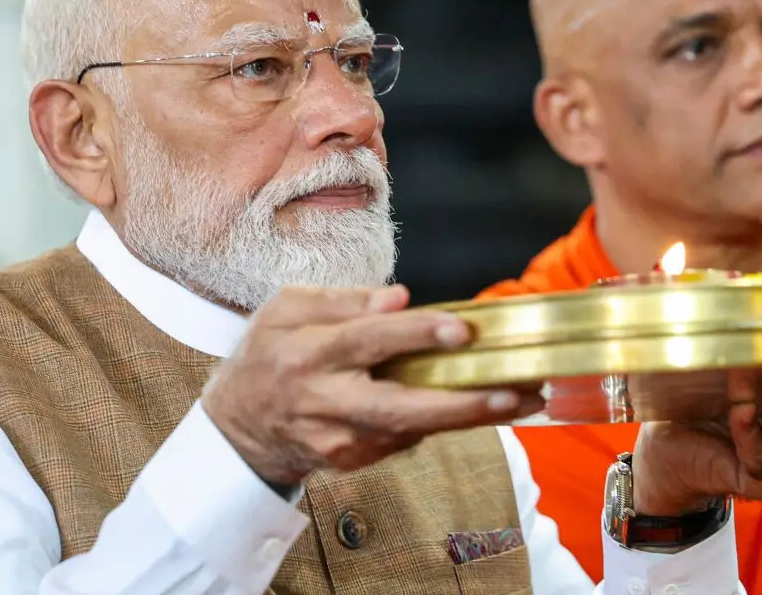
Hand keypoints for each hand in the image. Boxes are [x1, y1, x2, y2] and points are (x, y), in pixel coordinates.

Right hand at [202, 284, 545, 485]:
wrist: (238, 426)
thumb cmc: (269, 354)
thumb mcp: (286, 310)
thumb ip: (342, 301)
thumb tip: (399, 299)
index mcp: (306, 352)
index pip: (367, 340)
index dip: (415, 334)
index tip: (462, 330)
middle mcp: (323, 402)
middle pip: (398, 408)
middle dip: (460, 404)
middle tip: (514, 393)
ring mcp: (338, 440)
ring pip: (412, 431)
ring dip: (469, 417)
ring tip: (523, 398)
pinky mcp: (351, 462)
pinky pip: (404, 440)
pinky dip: (441, 423)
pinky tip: (478, 407)